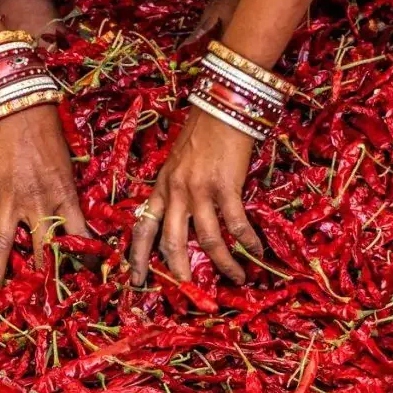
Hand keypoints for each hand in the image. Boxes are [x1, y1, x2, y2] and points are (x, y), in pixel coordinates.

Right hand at [0, 103, 88, 291]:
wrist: (19, 109)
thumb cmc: (49, 135)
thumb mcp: (67, 168)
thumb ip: (66, 196)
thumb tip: (70, 222)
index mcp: (64, 197)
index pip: (80, 237)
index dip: (86, 261)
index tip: (89, 281)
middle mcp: (37, 205)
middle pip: (40, 251)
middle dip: (40, 279)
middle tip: (39, 307)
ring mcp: (8, 201)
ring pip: (0, 246)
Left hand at [129, 109, 265, 287]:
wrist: (224, 101)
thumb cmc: (205, 126)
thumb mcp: (180, 159)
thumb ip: (178, 185)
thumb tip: (186, 213)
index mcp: (162, 185)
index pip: (142, 226)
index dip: (138, 256)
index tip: (136, 280)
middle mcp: (176, 190)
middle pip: (170, 241)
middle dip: (179, 270)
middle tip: (189, 290)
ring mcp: (200, 189)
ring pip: (206, 239)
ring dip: (223, 263)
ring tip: (237, 277)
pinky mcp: (226, 186)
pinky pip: (236, 224)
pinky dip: (247, 241)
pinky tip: (257, 251)